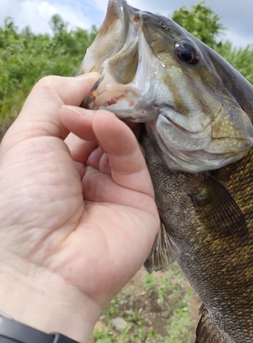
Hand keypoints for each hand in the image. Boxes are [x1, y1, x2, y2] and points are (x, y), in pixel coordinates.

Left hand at [0, 74, 158, 342]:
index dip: (79, 100)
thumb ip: (52, 99)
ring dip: (106, 119)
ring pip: (119, 142)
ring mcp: (113, 189)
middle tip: (100, 87)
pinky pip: (133, 161)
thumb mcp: (25, 138)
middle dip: (98, 106)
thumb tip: (86, 77)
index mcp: (52, 165)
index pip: (73, 123)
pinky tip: (103, 124)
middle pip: (100, 130)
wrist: (44, 265)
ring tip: (92, 113)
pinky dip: (119, 137)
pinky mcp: (140, 201)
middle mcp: (83, 176)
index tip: (87, 80)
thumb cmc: (22, 201)